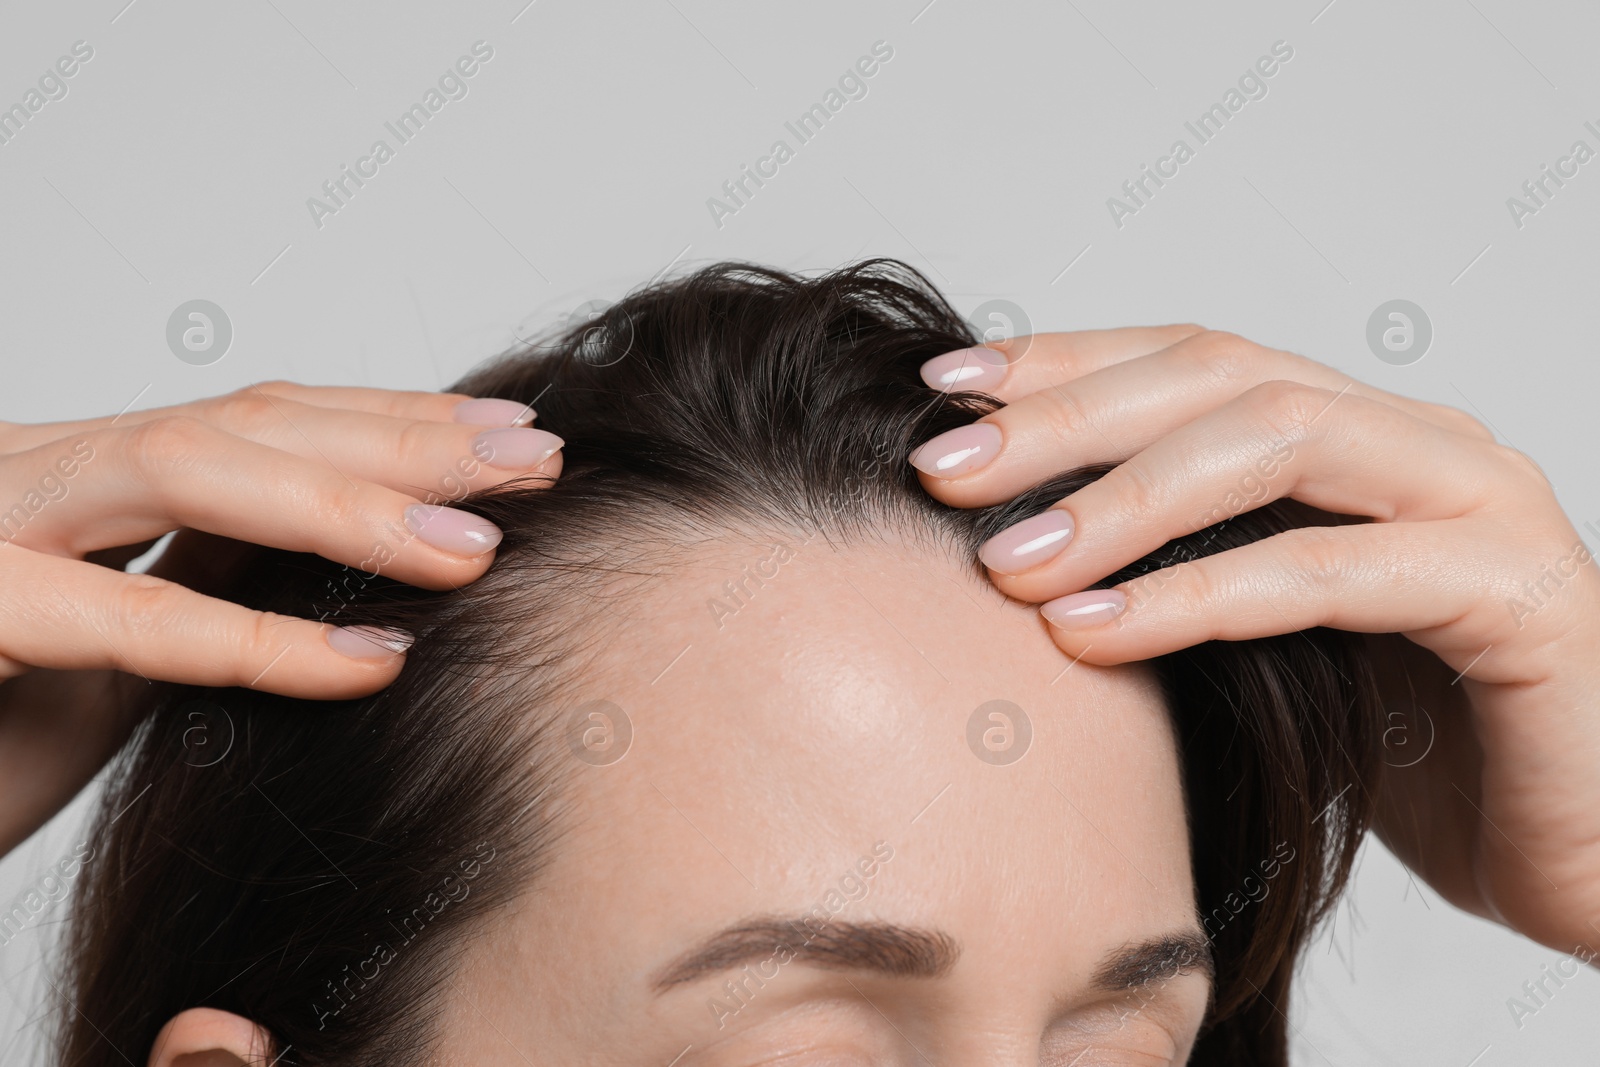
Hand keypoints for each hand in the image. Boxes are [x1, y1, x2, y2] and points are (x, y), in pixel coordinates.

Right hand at [0, 382, 561, 855]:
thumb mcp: (127, 650)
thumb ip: (219, 584)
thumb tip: (368, 574)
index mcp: (86, 474)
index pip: (261, 414)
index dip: (392, 416)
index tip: (515, 439)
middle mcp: (35, 474)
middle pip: (241, 421)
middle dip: (396, 438)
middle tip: (534, 467)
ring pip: (175, 471)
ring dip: (341, 504)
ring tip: (472, 549)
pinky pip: (111, 620)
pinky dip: (248, 639)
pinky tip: (367, 657)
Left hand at [909, 326, 1599, 957]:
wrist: (1588, 851)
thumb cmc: (1417, 753)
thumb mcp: (1273, 644)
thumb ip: (1187, 573)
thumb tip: (1012, 550)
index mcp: (1362, 435)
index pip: (1191, 360)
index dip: (1064, 363)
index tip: (943, 393)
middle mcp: (1422, 441)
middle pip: (1220, 377)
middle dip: (1068, 418)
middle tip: (943, 470)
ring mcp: (1481, 502)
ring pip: (1279, 443)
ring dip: (1122, 500)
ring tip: (1004, 562)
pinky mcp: (1519, 594)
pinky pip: (1332, 573)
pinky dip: (1200, 598)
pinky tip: (1090, 635)